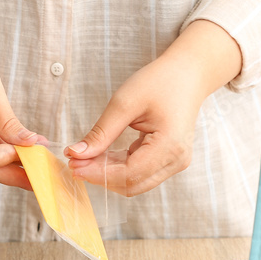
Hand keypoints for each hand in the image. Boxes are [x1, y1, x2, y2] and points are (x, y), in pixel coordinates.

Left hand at [65, 20, 241, 195]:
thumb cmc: (159, 82)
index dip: (98, 173)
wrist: (187, 75)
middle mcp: (177, 160)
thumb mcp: (125, 102)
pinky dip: (118, 168)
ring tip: (85, 158)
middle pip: (132, 184)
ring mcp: (175, 162)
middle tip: (74, 162)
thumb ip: (101, 133)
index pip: (129, 174)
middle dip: (101, 176)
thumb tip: (76, 154)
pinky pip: (140, 173)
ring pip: (135, 182)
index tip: (73, 164)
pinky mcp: (169, 160)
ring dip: (108, 174)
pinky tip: (101, 155)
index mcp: (170, 146)